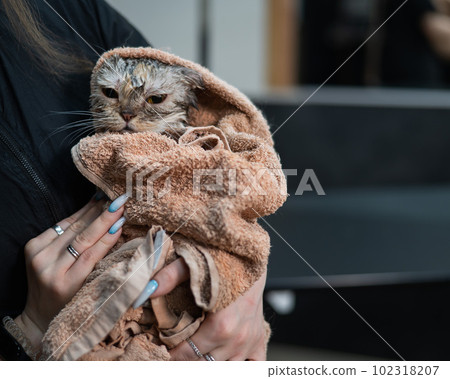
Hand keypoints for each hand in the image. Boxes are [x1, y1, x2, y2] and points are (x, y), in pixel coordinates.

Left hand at [16, 193, 127, 350]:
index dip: (108, 236)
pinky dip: (77, 215)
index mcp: (67, 284)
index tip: (122, 220)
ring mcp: (38, 257)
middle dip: (103, 218)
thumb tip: (117, 232)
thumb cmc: (71, 303)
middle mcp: (49, 270)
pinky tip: (90, 205)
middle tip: (118, 203)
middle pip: (81, 238)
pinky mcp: (32, 247)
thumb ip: (101, 264)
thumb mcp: (89, 288)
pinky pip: (60, 226)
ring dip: (92, 212)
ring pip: (71, 229)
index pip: (91, 254)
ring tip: (107, 200)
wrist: (39, 313)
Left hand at [147, 258, 267, 360]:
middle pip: (202, 365)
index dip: (170, 353)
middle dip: (186, 358)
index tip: (162, 347)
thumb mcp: (195, 263)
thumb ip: (170, 276)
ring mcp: (249, 342)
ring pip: (223, 369)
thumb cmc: (225, 259)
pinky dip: (238, 366)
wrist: (251, 256)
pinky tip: (222, 358)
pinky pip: (253, 366)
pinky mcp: (259, 339)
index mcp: (220, 326)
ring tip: (194, 350)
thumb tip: (148, 290)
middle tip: (175, 348)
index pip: (186, 354)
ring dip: (207, 361)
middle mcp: (236, 339)